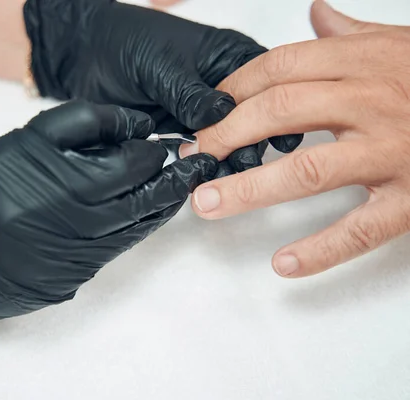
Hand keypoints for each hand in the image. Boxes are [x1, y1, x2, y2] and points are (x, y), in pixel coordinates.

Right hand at [0, 101, 217, 350]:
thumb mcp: (12, 148)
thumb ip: (67, 131)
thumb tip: (123, 130)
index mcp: (47, 168)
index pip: (108, 139)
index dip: (132, 129)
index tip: (143, 126)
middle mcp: (68, 204)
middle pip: (132, 173)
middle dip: (159, 159)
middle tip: (175, 150)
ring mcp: (81, 238)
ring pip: (142, 209)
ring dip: (169, 190)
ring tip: (187, 175)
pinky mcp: (87, 264)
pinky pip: (132, 236)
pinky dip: (152, 217)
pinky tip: (161, 204)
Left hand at [23, 0, 301, 174]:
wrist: (84, 57)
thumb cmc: (126, 43)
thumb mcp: (163, 64)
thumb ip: (191, 93)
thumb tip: (221, 117)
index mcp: (229, 56)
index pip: (266, 86)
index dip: (273, 112)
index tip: (276, 137)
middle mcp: (222, 85)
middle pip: (252, 120)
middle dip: (249, 143)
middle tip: (244, 165)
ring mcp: (202, 112)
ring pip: (228, 141)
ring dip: (226, 159)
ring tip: (223, 176)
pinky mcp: (182, 132)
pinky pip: (200, 152)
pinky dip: (202, 164)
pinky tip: (203, 177)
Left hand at [182, 0, 409, 277]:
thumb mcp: (401, 44)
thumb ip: (352, 33)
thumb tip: (317, 14)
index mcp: (365, 61)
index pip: (279, 68)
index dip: (231, 91)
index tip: (203, 114)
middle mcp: (373, 102)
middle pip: (280, 112)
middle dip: (225, 135)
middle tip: (194, 158)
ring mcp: (392, 152)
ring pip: (307, 170)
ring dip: (248, 189)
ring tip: (207, 203)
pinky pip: (359, 228)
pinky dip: (319, 250)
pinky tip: (282, 263)